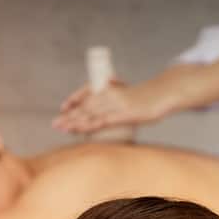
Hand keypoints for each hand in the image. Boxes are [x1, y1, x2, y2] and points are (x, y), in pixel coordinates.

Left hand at [52, 80, 167, 134]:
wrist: (163, 94)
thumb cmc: (147, 97)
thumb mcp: (129, 94)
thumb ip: (118, 94)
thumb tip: (111, 96)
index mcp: (110, 88)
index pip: (87, 92)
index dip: (74, 99)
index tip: (63, 107)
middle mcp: (110, 94)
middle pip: (85, 105)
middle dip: (69, 115)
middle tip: (55, 123)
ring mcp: (116, 104)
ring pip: (91, 113)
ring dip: (75, 122)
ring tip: (62, 128)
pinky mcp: (123, 114)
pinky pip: (103, 121)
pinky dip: (90, 125)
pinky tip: (80, 130)